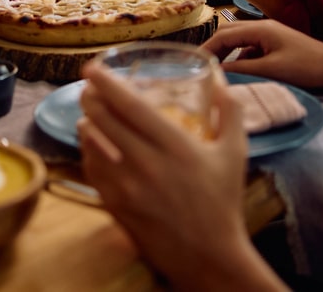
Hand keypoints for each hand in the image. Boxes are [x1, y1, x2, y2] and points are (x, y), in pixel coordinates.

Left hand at [77, 63, 286, 289]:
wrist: (208, 255)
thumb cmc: (222, 201)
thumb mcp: (235, 152)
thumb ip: (230, 112)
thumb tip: (220, 81)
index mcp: (175, 146)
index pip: (130, 107)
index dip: (107, 84)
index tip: (92, 68)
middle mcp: (146, 163)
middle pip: (103, 121)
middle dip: (90, 98)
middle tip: (88, 86)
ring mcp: (127, 187)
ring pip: (92, 145)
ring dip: (86, 123)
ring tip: (88, 113)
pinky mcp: (116, 205)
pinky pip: (92, 171)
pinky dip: (88, 152)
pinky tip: (92, 145)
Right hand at [203, 20, 322, 103]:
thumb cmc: (308, 67)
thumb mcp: (272, 69)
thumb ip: (242, 68)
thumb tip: (217, 71)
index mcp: (260, 29)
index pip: (224, 35)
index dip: (207, 48)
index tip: (193, 63)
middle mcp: (263, 29)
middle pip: (229, 36)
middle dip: (214, 51)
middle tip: (200, 69)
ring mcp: (271, 38)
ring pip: (240, 45)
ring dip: (228, 57)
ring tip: (217, 74)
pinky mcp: (277, 48)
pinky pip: (252, 52)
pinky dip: (241, 61)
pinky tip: (240, 76)